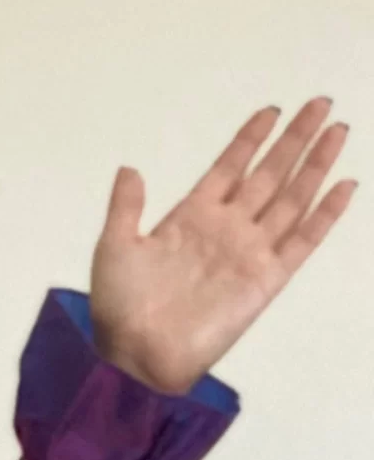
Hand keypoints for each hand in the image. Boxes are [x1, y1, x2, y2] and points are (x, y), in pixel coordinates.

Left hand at [88, 98, 354, 395]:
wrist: (136, 355)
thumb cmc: (119, 308)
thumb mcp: (114, 248)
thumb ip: (126, 208)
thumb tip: (129, 169)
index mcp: (190, 217)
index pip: (229, 167)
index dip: (250, 140)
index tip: (272, 110)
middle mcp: (226, 229)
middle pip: (269, 173)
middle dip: (294, 139)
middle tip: (320, 104)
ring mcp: (249, 252)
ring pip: (292, 197)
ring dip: (316, 164)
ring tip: (337, 130)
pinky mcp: (266, 279)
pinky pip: (303, 240)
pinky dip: (325, 214)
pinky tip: (344, 185)